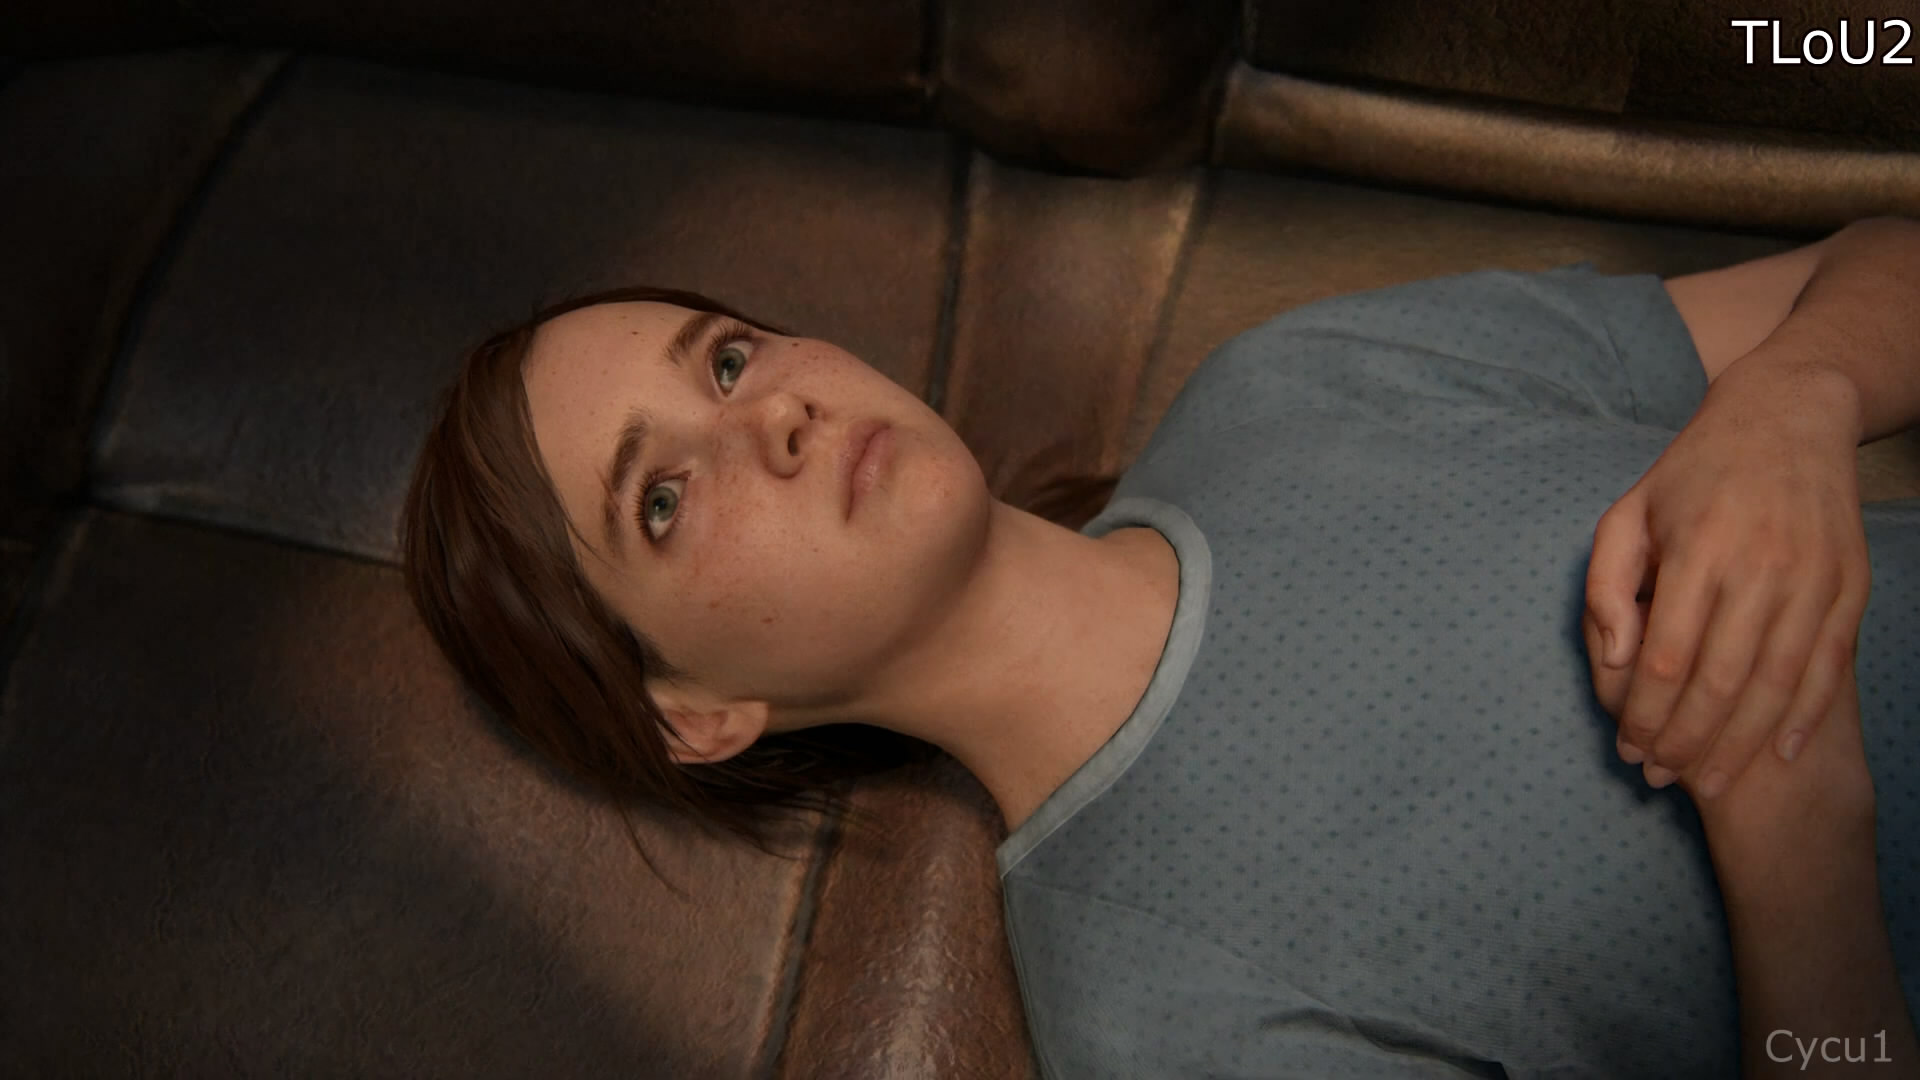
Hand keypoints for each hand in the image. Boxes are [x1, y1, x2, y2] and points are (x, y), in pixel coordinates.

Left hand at [1581, 356, 1869, 799]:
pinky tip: (1774, 753)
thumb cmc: (1691, 474)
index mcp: (1698, 549)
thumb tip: (1617, 661)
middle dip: (1686, 743)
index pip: (1669, 658)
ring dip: (1739, 745)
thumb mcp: (1627, 514)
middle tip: (1658, 777)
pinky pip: (1829, 667)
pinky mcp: (1850, 585)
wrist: (1789, 417)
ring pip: (1777, 685)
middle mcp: (1761, 566)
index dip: (1646, 715)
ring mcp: (1814, 578)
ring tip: (1707, 782)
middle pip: (1721, 683)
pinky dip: (1803, 717)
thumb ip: (1608, 585)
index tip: (1627, 747)